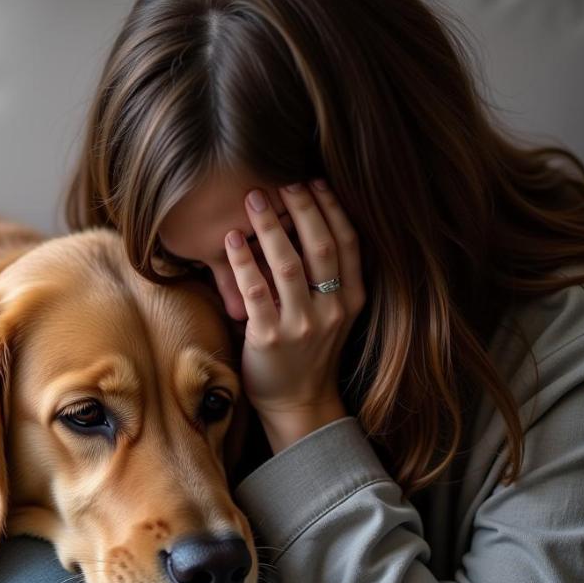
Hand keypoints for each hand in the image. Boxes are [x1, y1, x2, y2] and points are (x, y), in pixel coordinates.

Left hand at [224, 179, 365, 445]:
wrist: (296, 403)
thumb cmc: (308, 352)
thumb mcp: (333, 315)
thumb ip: (328, 278)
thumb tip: (307, 222)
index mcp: (352, 300)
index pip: (348, 243)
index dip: (332, 209)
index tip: (316, 181)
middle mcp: (332, 310)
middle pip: (321, 246)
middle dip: (302, 207)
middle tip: (281, 180)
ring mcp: (302, 325)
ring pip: (289, 264)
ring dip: (270, 227)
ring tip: (253, 199)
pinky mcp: (269, 338)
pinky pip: (255, 291)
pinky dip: (243, 261)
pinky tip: (232, 239)